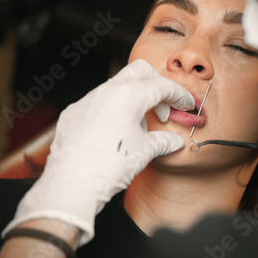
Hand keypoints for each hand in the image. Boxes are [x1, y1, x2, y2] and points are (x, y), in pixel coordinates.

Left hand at [2, 59, 193, 244]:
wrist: (71, 185)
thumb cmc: (110, 167)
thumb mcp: (145, 152)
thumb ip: (164, 141)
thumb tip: (175, 141)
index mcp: (128, 96)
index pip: (162, 86)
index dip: (179, 95)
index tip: (186, 105)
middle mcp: (106, 91)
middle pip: (140, 71)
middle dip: (156, 85)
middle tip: (163, 108)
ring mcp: (87, 100)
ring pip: (117, 85)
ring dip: (134, 99)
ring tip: (138, 127)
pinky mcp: (73, 112)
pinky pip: (98, 101)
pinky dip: (113, 109)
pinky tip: (115, 133)